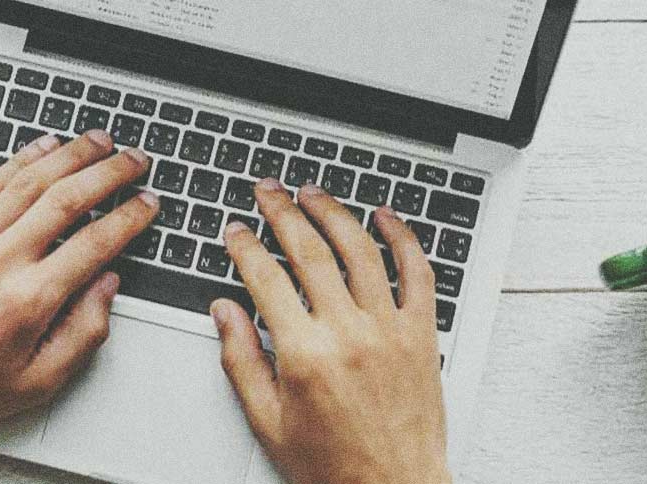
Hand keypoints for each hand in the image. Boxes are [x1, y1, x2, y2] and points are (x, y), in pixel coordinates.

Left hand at [0, 130, 155, 451]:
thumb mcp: (40, 381)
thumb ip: (85, 332)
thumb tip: (108, 285)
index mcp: (29, 300)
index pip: (95, 243)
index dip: (130, 218)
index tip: (148, 204)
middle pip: (66, 199)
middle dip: (108, 173)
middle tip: (134, 160)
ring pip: (27, 181)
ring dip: (69, 154)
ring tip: (98, 141)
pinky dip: (18, 161)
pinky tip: (42, 148)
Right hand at [212, 179, 449, 483]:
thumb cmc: (333, 465)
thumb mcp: (268, 421)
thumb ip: (241, 360)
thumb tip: (224, 312)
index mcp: (305, 354)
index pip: (265, 278)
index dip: (245, 246)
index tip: (235, 230)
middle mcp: (348, 333)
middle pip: (310, 250)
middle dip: (282, 211)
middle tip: (268, 191)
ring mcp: (390, 329)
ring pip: (361, 250)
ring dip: (334, 212)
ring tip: (314, 193)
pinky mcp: (422, 334)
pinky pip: (418, 273)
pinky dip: (404, 239)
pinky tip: (387, 217)